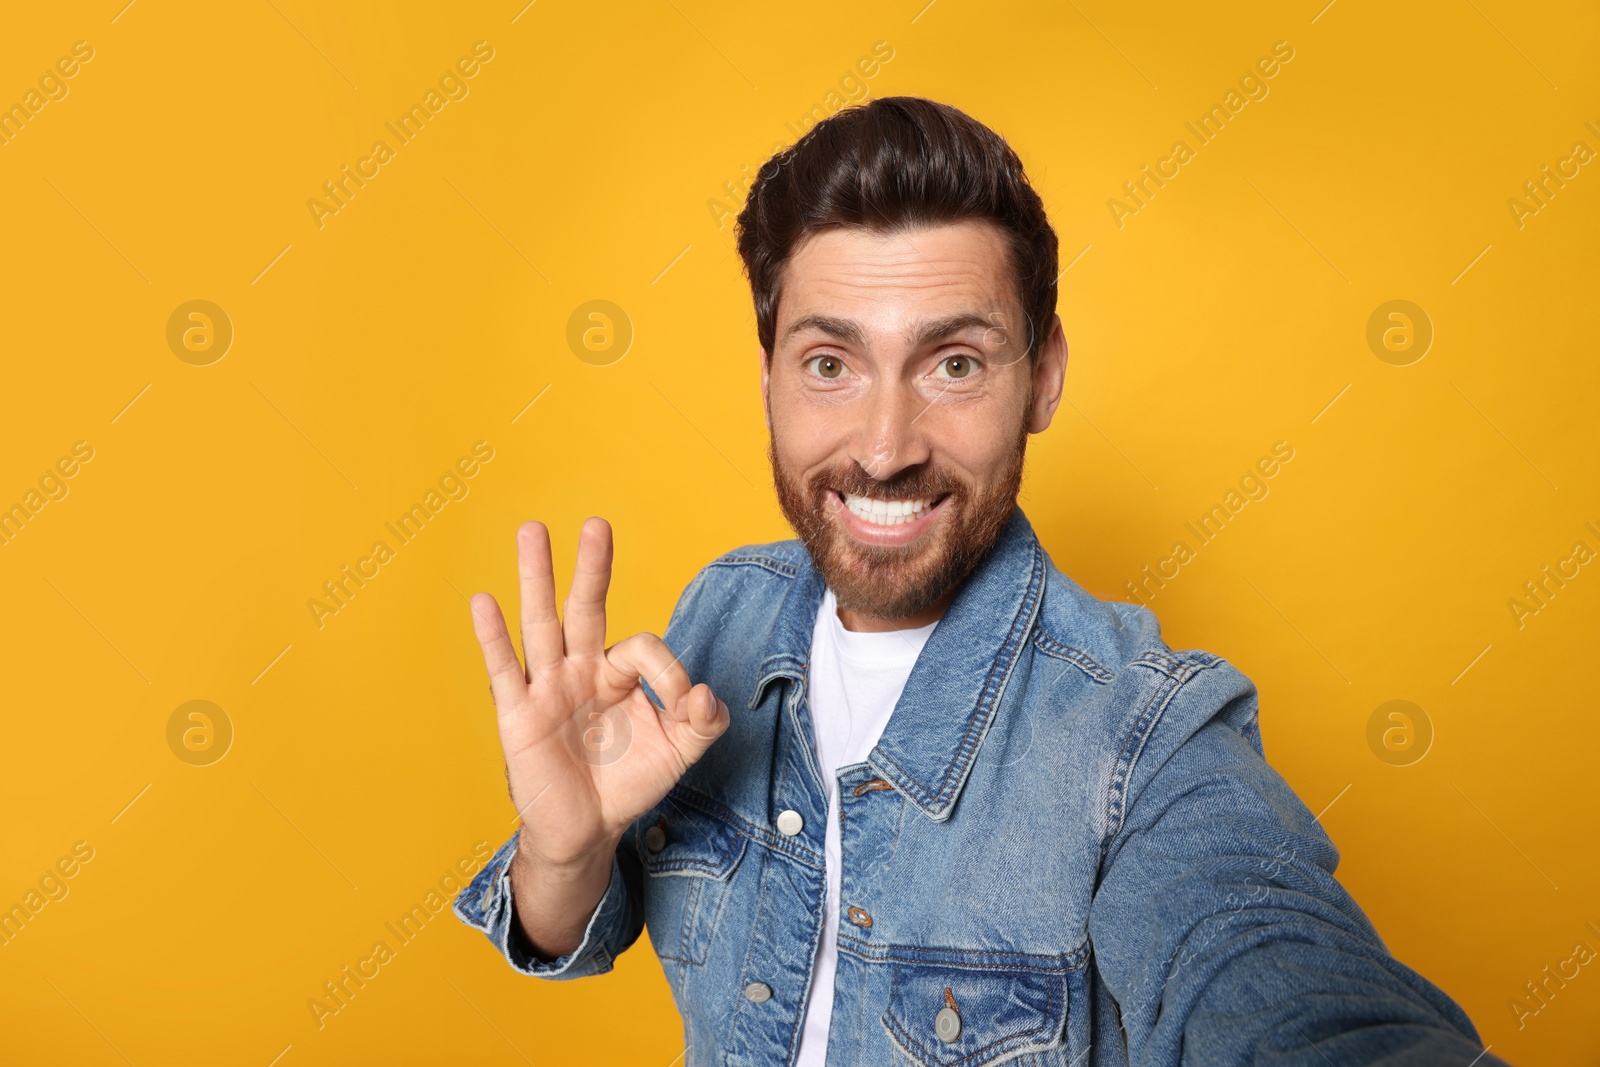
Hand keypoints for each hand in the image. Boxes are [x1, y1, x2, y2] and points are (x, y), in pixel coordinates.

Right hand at [468, 518, 728, 869]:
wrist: (585, 831)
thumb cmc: (628, 783)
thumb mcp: (678, 753)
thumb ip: (703, 722)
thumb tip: (704, 692)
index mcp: (619, 673)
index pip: (642, 647)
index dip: (668, 670)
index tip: (684, 704)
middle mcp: (581, 669)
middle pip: (586, 608)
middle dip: (592, 568)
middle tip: (597, 525)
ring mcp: (547, 688)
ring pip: (541, 624)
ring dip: (537, 578)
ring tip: (532, 530)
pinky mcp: (518, 715)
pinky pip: (505, 670)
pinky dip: (492, 636)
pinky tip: (483, 601)